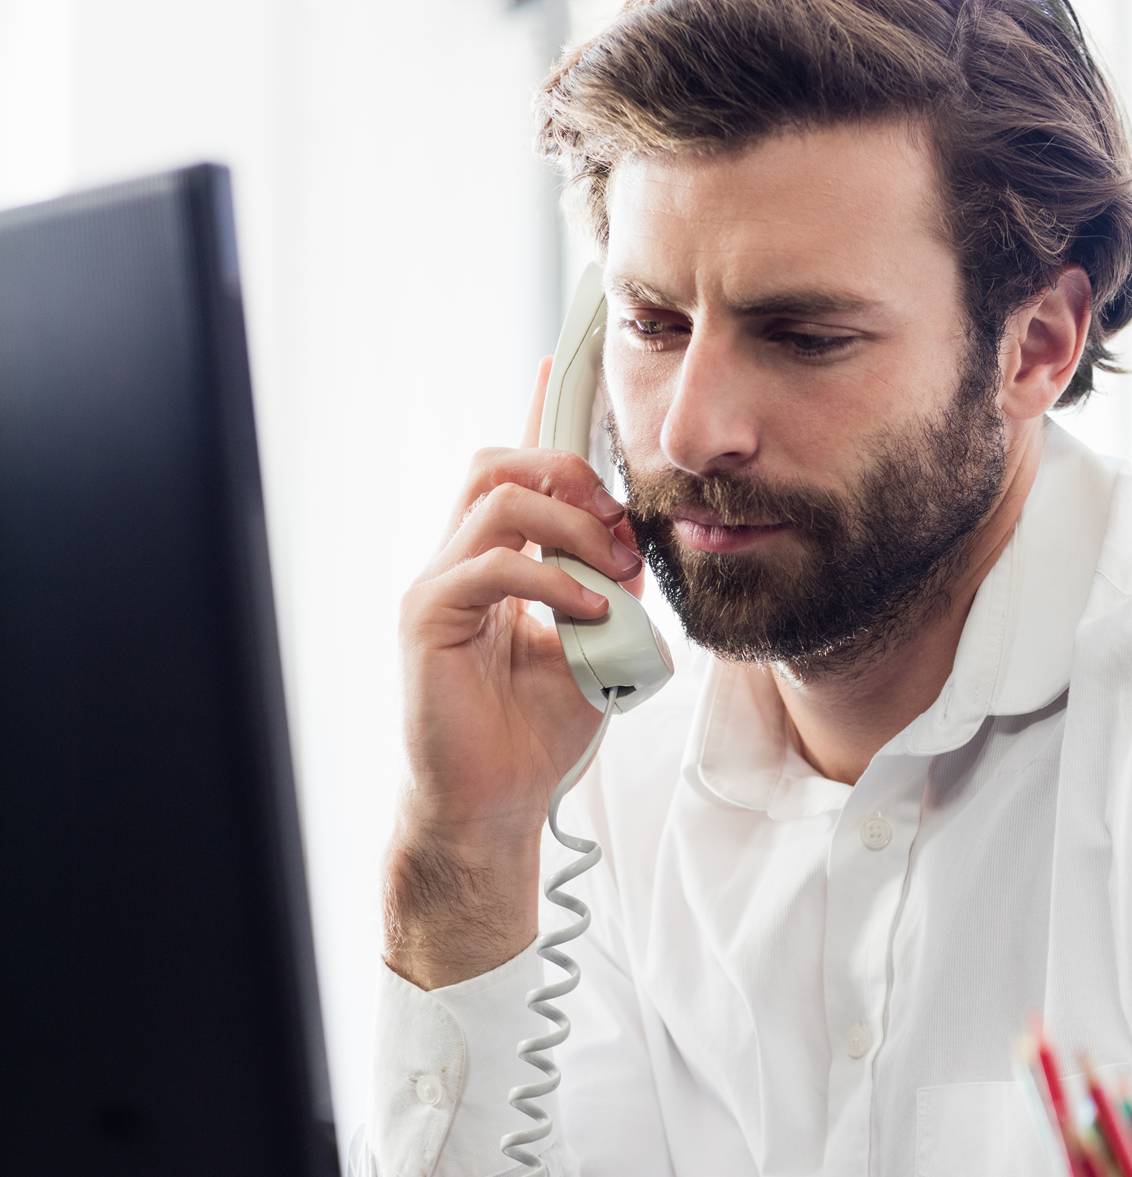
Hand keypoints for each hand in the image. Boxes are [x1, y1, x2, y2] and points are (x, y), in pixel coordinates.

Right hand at [384, 359, 647, 988]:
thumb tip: (642, 550)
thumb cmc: (539, 729)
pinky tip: (588, 611)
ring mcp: (439, 583)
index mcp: (500, 557)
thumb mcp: (600, 646)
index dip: (541, 412)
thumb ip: (613, 590)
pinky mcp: (428, 618)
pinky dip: (551, 580)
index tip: (565, 358)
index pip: (517, 467)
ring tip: (610, 572)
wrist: (496, 802)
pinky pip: (490, 566)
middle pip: (500, 462)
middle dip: (571, 476)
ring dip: (569, 524)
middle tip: (622, 529)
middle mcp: (460, 557)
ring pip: (495, 499)